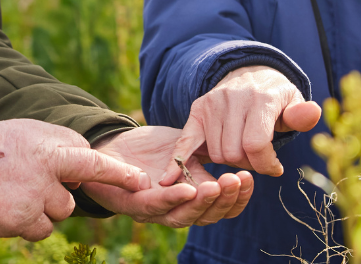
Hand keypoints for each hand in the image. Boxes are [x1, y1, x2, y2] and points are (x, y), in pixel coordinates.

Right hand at [0, 119, 149, 240]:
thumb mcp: (21, 133)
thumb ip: (54, 145)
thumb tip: (80, 164)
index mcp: (47, 141)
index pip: (89, 156)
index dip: (114, 170)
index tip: (138, 180)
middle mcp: (47, 166)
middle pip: (77, 188)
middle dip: (77, 188)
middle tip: (83, 182)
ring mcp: (36, 194)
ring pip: (60, 211)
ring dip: (43, 207)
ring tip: (12, 192)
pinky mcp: (22, 219)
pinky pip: (41, 229)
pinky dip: (27, 223)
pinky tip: (6, 207)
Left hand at [82, 126, 253, 226]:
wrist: (111, 143)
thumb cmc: (149, 149)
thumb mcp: (185, 147)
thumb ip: (206, 154)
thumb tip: (239, 151)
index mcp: (191, 198)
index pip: (220, 207)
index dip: (237, 197)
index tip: (249, 178)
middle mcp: (175, 209)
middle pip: (206, 216)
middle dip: (225, 199)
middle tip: (238, 179)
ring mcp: (153, 210)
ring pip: (183, 217)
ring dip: (203, 202)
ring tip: (219, 185)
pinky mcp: (131, 203)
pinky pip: (155, 206)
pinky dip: (173, 198)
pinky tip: (188, 189)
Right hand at [161, 66, 320, 179]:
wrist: (251, 75)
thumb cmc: (276, 97)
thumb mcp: (293, 103)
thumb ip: (301, 114)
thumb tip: (311, 112)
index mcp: (259, 98)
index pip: (256, 145)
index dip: (266, 165)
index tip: (275, 168)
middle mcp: (232, 98)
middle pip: (234, 153)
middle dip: (248, 164)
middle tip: (257, 158)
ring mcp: (211, 103)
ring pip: (216, 153)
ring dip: (230, 161)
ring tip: (242, 151)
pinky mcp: (197, 110)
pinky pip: (187, 141)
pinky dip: (178, 161)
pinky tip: (168, 179)